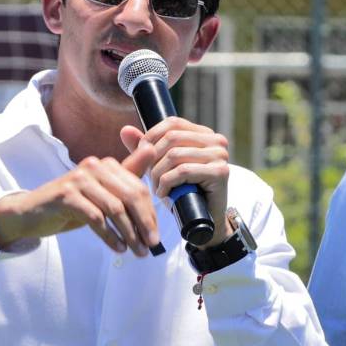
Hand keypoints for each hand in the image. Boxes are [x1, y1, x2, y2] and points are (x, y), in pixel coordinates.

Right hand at [0, 140, 163, 254]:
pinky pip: (95, 218)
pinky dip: (109, 236)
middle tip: (150, 246)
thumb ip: (126, 178)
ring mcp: (79, 179)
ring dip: (129, 234)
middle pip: (130, 196)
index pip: (138, 188)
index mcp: (106, 165)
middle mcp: (94, 167)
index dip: (150, 214)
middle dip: (144, 224)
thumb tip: (151, 151)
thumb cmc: (71, 205)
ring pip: (114, 208)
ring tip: (136, 251)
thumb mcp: (101, 195)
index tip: (155, 237)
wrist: (31, 213)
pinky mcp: (66, 195)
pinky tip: (117, 248)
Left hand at [121, 119, 230, 234]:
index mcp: (204, 134)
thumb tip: (125, 130)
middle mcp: (216, 140)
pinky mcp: (220, 172)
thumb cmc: (181, 193)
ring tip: (157, 188)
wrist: (201, 221)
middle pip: (172, 138)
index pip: (172, 123)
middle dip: (153, 159)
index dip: (151, 138)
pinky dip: (167, 184)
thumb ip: (145, 149)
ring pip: (175, 155)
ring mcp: (220, 155)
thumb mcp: (160, 168)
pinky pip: (183, 171)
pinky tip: (164, 194)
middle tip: (149, 178)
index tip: (142, 157)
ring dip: (158, 174)